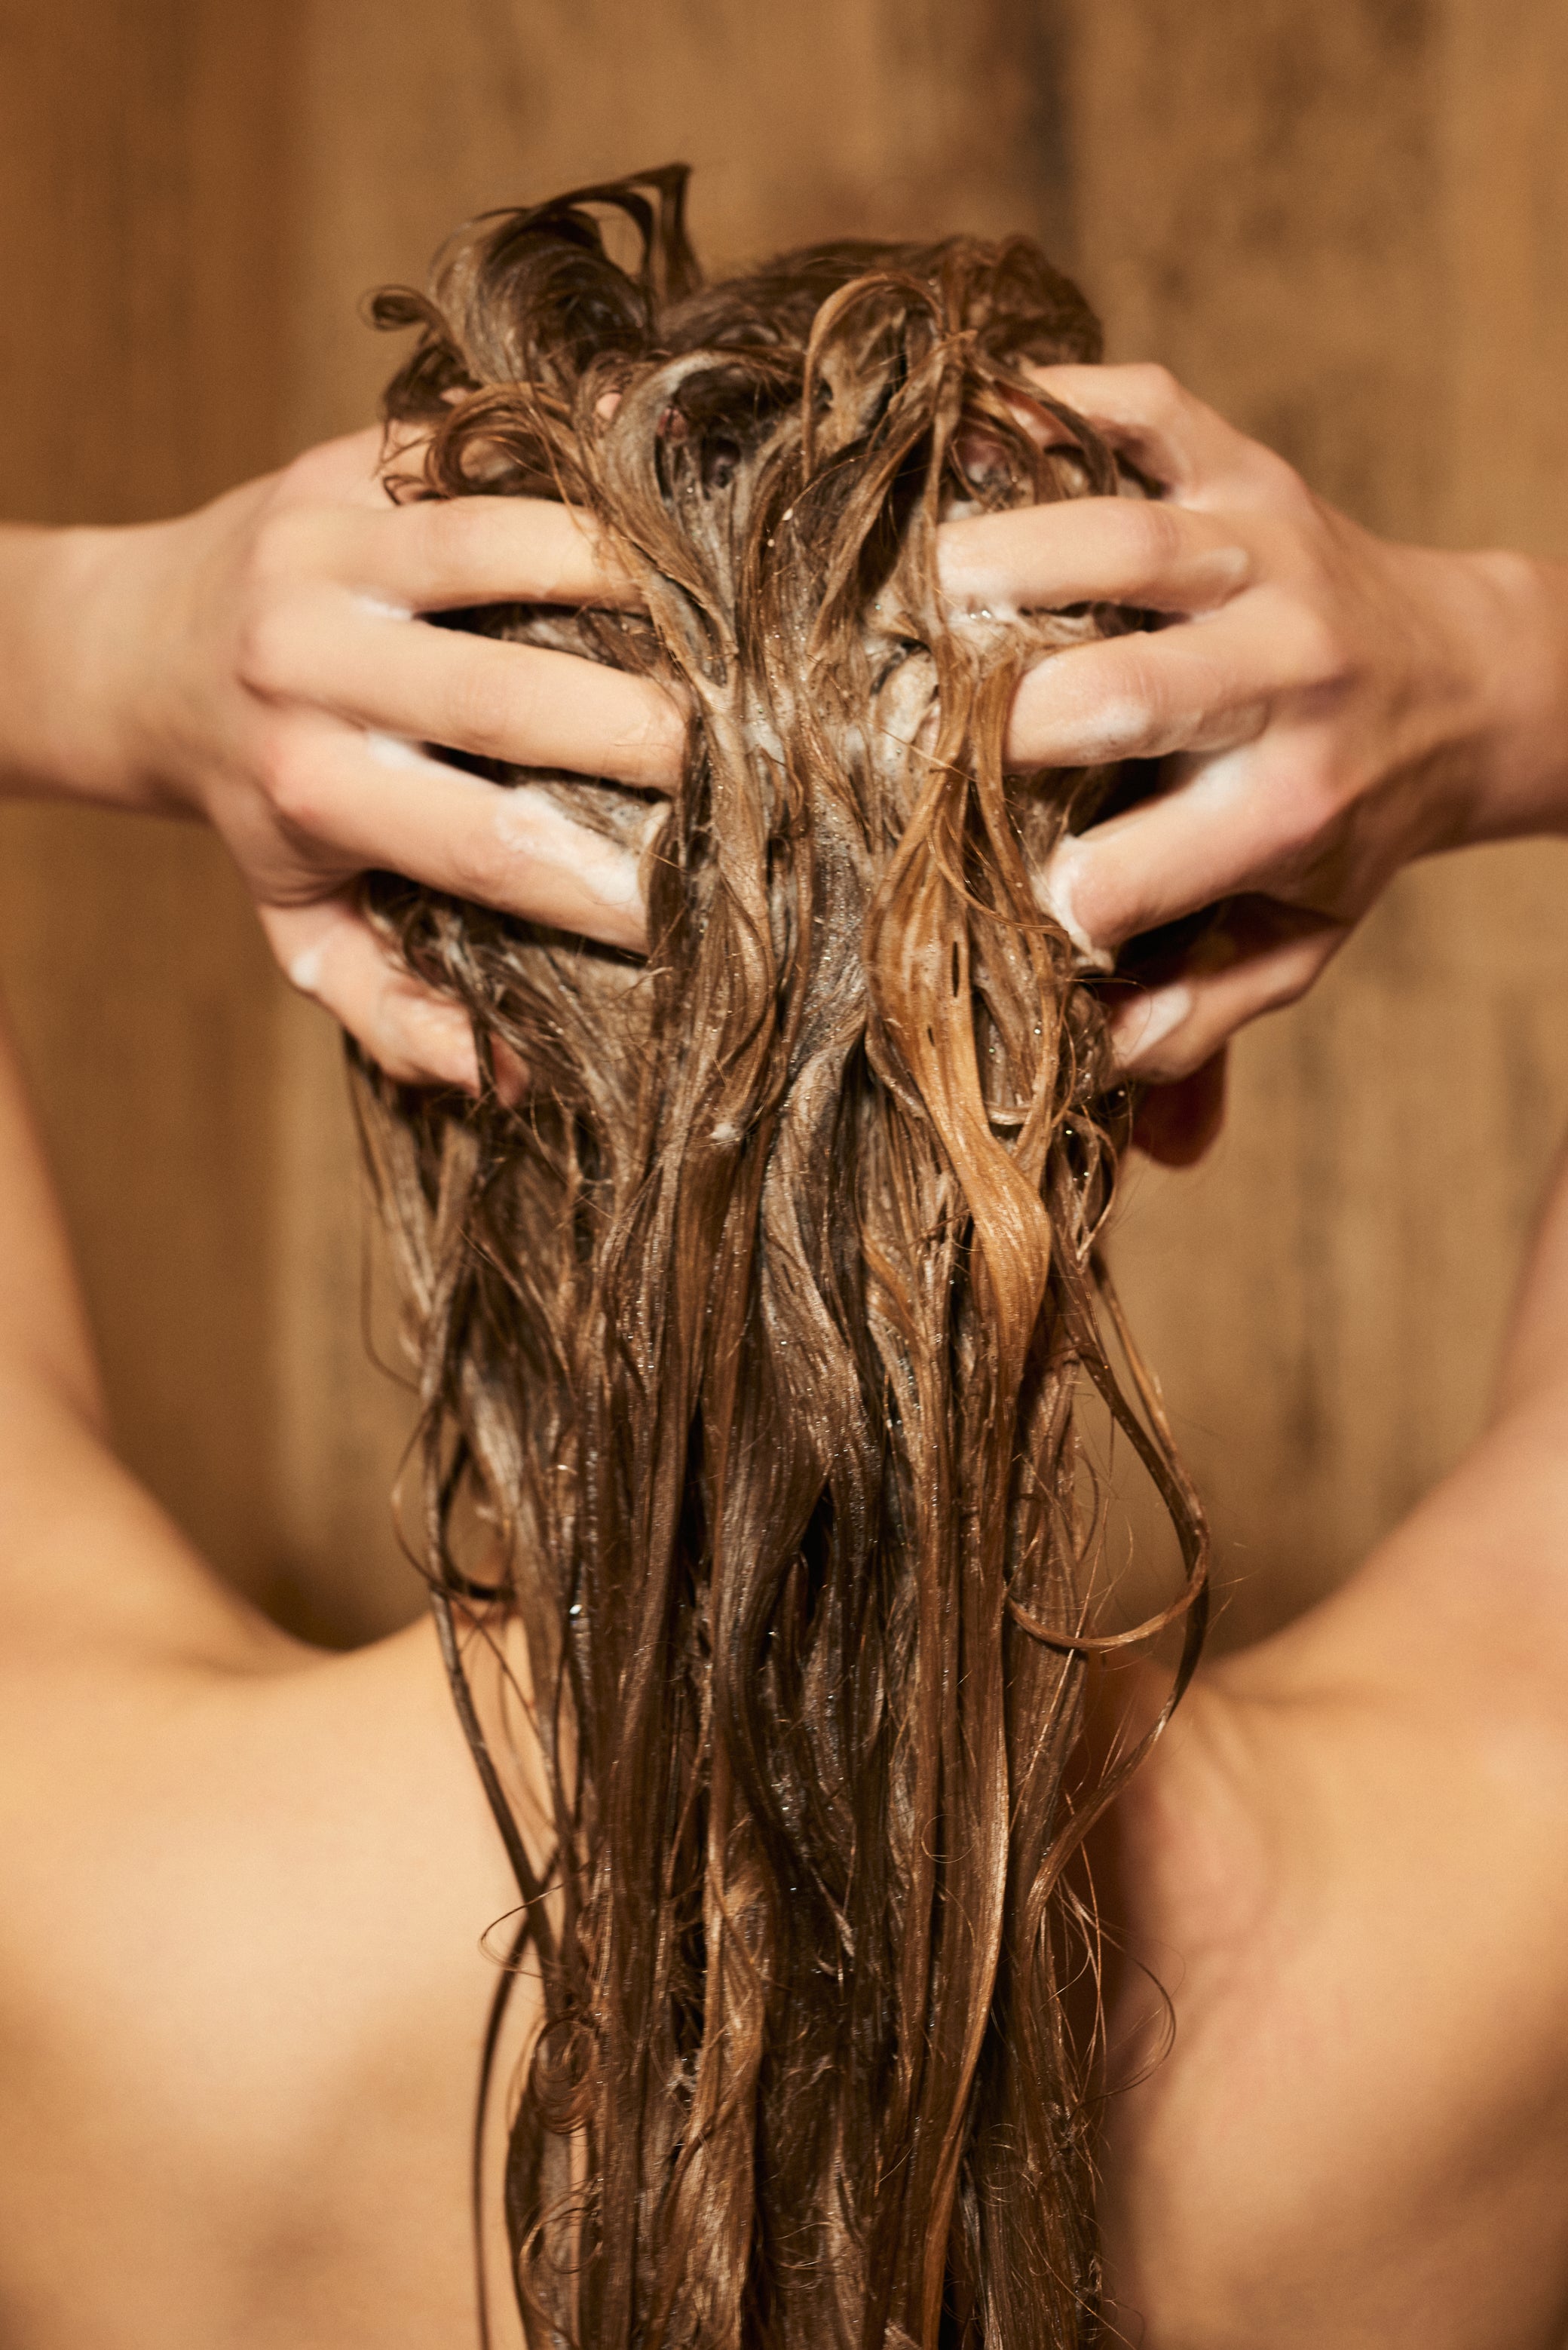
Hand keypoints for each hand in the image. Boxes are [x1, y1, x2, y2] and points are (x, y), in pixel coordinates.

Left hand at [26, 431, 683, 1086]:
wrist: (137, 651)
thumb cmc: (258, 804)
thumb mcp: (302, 924)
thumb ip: (397, 1010)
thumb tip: (520, 1078)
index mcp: (312, 791)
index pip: (484, 848)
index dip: (599, 886)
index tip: (693, 912)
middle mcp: (305, 666)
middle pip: (505, 699)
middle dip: (644, 731)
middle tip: (746, 759)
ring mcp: (322, 553)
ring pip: (498, 547)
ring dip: (628, 581)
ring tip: (720, 627)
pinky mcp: (340, 465)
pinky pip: (476, 457)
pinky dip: (574, 472)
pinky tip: (659, 509)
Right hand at [939, 364, 1567, 1088]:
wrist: (1469, 681)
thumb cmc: (1347, 827)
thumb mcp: (1295, 940)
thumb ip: (1202, 1020)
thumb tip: (1109, 1097)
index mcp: (1289, 808)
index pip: (1143, 867)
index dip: (1047, 898)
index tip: (971, 910)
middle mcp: (1286, 673)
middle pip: (1129, 687)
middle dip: (1007, 720)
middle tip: (901, 738)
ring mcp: (1265, 553)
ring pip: (1131, 535)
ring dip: (1007, 556)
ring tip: (905, 593)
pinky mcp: (1249, 464)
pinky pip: (1149, 408)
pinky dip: (1055, 402)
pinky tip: (960, 432)